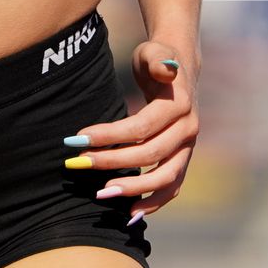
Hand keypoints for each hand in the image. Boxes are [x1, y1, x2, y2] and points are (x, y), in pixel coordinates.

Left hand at [65, 43, 197, 223]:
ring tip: (102, 195)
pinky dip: (153, 202)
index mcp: (180, 105)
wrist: (179, 67)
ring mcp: (188, 147)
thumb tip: (165, 69)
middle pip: (150, 154)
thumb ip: (158, 59)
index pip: (142, 127)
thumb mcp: (154, 52)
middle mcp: (188, 129)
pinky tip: (130, 214)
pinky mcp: (183, 159)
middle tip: (80, 164)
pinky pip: (172, 186)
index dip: (110, 135)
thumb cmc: (157, 59)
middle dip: (113, 161)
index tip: (78, 139)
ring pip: (165, 177)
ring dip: (134, 190)